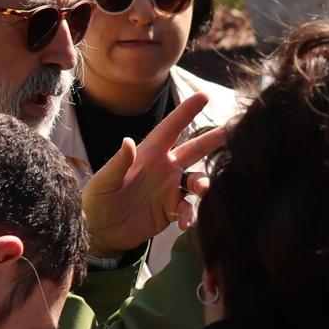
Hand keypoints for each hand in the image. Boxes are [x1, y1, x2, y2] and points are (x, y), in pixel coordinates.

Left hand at [83, 91, 227, 257]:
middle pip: (194, 150)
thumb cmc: (96, 201)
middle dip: (213, 140)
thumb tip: (128, 141)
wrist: (100, 233)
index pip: (170, 129)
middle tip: (232, 131)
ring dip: (203, 183)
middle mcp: (163, 169)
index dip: (186, 112)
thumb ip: (119, 163)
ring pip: (197, 180)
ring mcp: (169, 189)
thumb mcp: (103, 182)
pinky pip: (188, 209)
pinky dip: (189, 215)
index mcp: (148, 155)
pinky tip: (183, 224)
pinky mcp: (171, 210)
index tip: (203, 96)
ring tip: (203, 190)